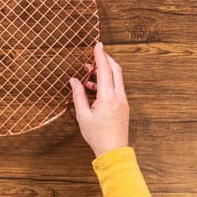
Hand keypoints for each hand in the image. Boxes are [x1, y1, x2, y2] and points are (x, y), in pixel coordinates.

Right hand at [69, 42, 128, 156]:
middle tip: (95, 53)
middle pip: (115, 70)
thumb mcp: (83, 115)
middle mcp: (118, 96)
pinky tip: (94, 87)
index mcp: (107, 97)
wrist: (113, 151)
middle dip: (105, 59)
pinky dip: (107, 82)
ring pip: (117, 78)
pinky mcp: (123, 105)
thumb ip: (78, 95)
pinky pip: (116, 87)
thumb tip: (74, 80)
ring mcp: (123, 101)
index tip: (98, 44)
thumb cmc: (97, 135)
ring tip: (89, 72)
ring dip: (105, 71)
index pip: (104, 70)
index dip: (100, 56)